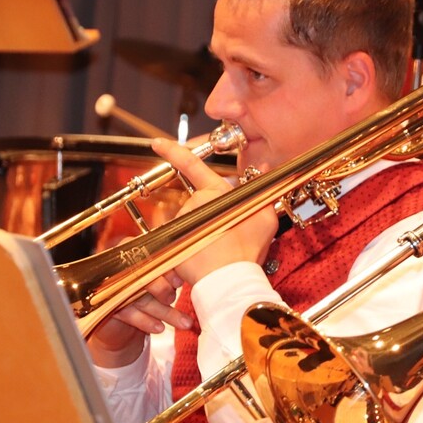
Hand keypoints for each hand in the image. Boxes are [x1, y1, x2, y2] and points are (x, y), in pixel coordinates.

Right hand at [87, 253, 191, 367]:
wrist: (122, 328)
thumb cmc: (149, 298)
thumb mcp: (162, 284)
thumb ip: (173, 275)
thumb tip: (199, 272)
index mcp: (135, 256)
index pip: (150, 257)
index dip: (166, 269)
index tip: (179, 282)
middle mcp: (121, 270)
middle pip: (144, 277)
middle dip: (164, 290)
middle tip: (175, 299)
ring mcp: (112, 289)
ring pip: (141, 299)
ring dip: (165, 312)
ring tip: (185, 323)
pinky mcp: (108, 307)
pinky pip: (129, 314)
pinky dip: (147, 321)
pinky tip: (160, 328)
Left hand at [151, 137, 277, 285]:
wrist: (229, 279)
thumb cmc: (248, 250)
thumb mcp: (265, 219)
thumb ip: (262, 192)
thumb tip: (264, 169)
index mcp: (216, 192)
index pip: (192, 165)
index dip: (173, 151)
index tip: (156, 143)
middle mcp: (195, 202)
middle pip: (200, 201)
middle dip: (212, 215)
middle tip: (228, 235)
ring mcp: (181, 220)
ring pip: (191, 220)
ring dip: (202, 231)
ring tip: (219, 249)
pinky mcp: (171, 238)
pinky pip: (181, 236)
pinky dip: (191, 244)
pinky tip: (205, 255)